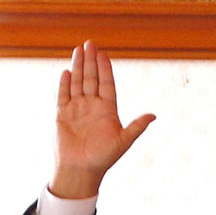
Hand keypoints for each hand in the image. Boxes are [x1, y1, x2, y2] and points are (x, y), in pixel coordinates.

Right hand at [49, 41, 154, 198]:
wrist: (80, 171)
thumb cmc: (103, 159)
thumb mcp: (123, 142)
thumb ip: (136, 127)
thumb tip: (153, 115)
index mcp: (107, 109)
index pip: (106, 83)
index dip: (104, 68)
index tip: (103, 53)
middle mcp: (92, 106)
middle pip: (91, 78)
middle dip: (90, 61)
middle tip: (90, 43)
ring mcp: (77, 109)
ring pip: (77, 83)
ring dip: (78, 67)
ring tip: (78, 50)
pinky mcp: (62, 116)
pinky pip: (63, 96)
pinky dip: (64, 84)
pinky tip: (66, 71)